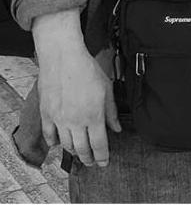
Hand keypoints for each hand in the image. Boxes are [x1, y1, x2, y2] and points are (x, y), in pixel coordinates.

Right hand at [33, 10, 120, 166]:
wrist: (63, 56)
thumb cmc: (86, 68)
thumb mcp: (106, 88)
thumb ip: (111, 111)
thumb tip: (117, 129)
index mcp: (94, 115)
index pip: (99, 145)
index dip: (102, 157)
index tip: (104, 162)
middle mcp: (76, 121)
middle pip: (82, 150)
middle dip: (88, 159)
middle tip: (92, 161)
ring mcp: (59, 119)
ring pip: (66, 146)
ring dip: (74, 152)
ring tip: (79, 152)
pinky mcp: (47, 114)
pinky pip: (49, 136)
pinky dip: (54, 142)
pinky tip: (59, 142)